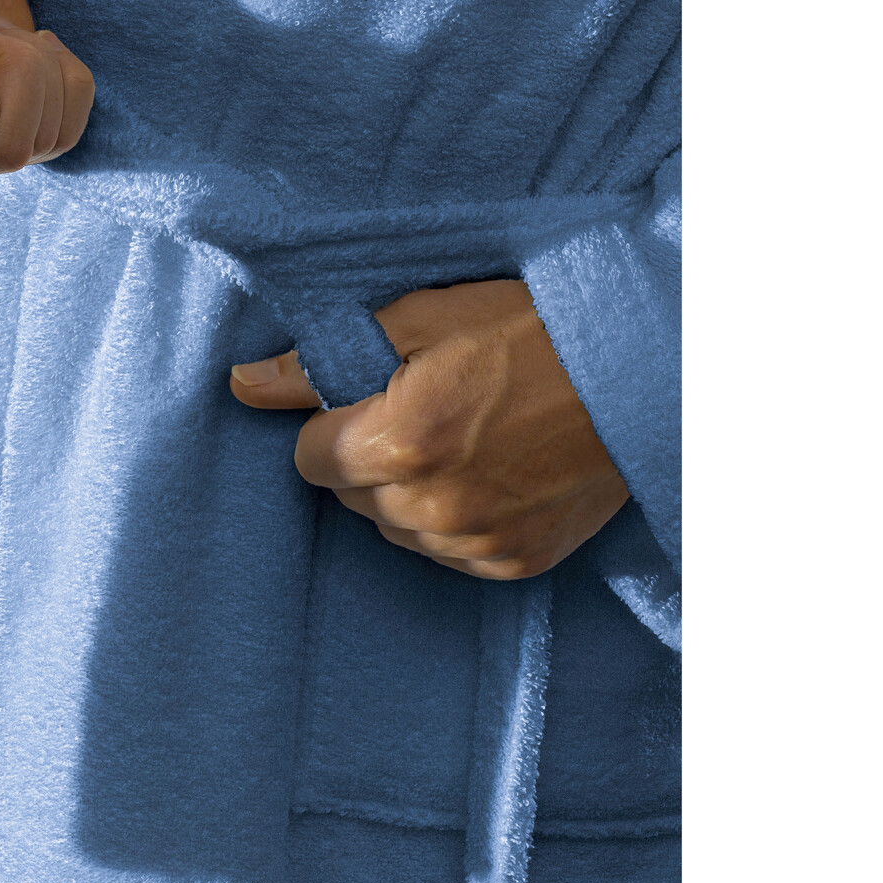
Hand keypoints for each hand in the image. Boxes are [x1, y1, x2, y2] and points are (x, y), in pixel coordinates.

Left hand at [228, 280, 626, 579]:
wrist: (637, 368)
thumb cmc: (526, 329)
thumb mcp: (418, 319)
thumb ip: (319, 362)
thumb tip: (244, 384)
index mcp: (398, 444)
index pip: (308, 458)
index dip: (331, 425)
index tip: (367, 399)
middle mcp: (431, 508)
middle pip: (350, 496)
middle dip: (368, 457)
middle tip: (423, 410)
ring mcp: (475, 544)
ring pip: (396, 529)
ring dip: (409, 493)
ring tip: (463, 438)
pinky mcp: (514, 563)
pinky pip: (448, 553)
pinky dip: (456, 519)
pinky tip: (491, 471)